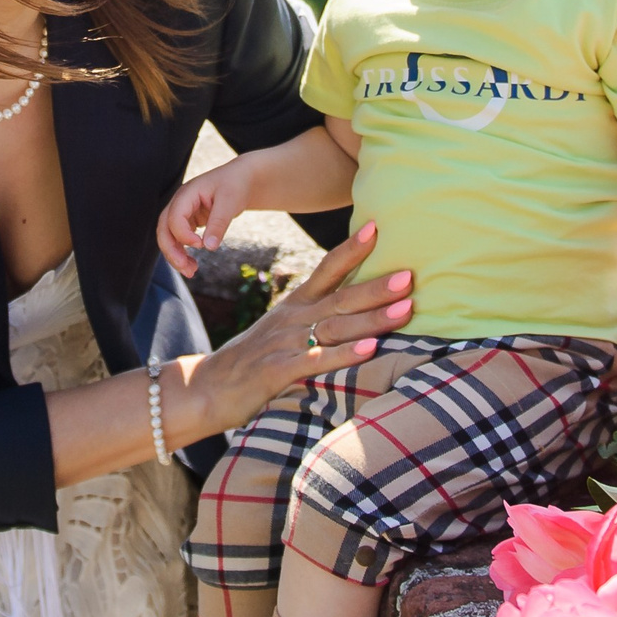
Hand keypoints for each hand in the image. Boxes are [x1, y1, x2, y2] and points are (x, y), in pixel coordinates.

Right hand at [156, 156, 259, 278]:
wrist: (242, 179)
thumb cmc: (236, 185)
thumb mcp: (230, 202)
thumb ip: (219, 223)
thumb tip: (209, 247)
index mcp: (187, 193)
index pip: (174, 217)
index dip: (183, 234)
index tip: (200, 245)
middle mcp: (180, 203)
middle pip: (164, 228)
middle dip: (171, 250)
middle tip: (187, 269)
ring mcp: (183, 212)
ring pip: (168, 236)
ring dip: (175, 255)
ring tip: (191, 272)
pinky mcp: (189, 221)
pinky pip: (179, 239)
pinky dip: (182, 252)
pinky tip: (193, 264)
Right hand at [187, 221, 413, 433]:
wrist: (206, 388)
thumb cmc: (251, 362)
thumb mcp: (281, 332)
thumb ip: (313, 321)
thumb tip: (352, 312)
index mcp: (295, 306)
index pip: (327, 270)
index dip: (352, 250)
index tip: (377, 227)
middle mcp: (293, 319)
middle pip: (341, 297)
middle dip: (378, 286)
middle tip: (411, 275)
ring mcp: (286, 343)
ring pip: (337, 327)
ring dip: (373, 318)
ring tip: (406, 309)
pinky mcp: (279, 370)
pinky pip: (317, 361)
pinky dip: (345, 355)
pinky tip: (371, 350)